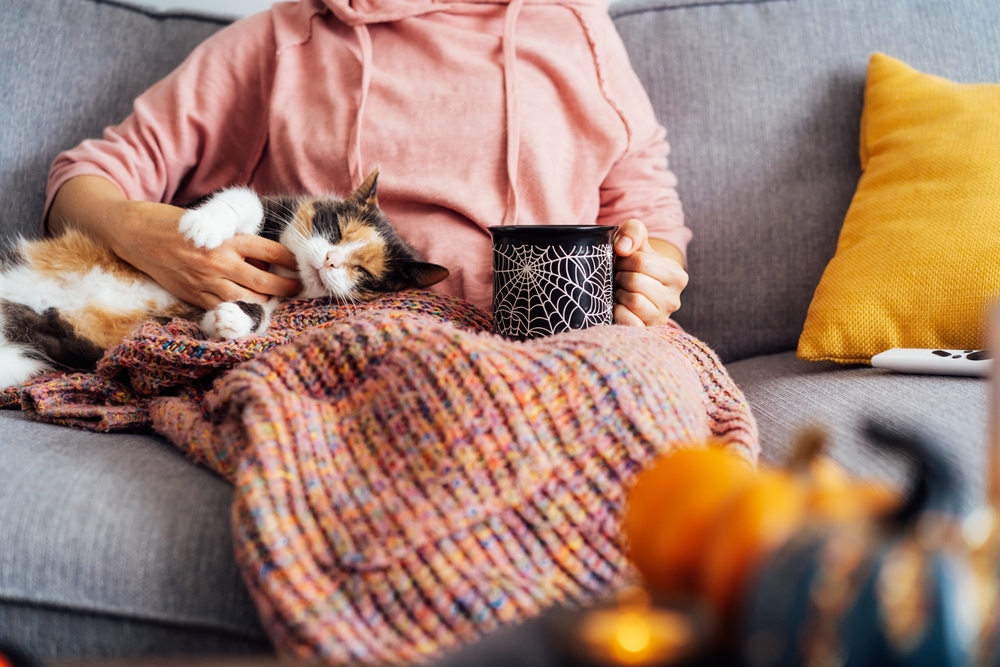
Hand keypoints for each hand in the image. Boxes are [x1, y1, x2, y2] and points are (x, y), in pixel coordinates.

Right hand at [49, 176, 300, 309]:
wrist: (134, 234)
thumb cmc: (173, 224)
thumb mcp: (209, 224)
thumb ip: (234, 241)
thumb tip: (262, 259)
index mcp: (227, 239)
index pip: (270, 250)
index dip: (289, 259)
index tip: (299, 264)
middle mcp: (220, 262)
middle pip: (265, 280)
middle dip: (286, 286)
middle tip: (298, 288)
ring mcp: (206, 282)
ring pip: (248, 299)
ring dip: (266, 301)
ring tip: (278, 300)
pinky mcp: (194, 296)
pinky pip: (224, 309)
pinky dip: (241, 310)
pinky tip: (252, 310)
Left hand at [612, 218, 688, 326]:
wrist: (629, 292)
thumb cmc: (634, 266)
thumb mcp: (637, 242)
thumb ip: (633, 230)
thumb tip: (622, 248)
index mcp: (677, 276)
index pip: (641, 262)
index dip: (623, 260)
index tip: (622, 263)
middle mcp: (673, 300)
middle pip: (635, 281)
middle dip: (620, 277)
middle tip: (620, 278)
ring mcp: (661, 318)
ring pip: (633, 301)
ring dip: (619, 294)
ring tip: (621, 292)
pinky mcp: (646, 332)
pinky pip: (627, 320)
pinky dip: (617, 312)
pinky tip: (619, 307)